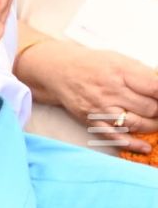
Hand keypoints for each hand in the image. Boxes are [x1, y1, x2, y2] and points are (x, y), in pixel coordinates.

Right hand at [25, 40, 157, 153]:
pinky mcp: (91, 120)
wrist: (59, 70)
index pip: (155, 88)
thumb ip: (143, 74)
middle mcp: (110, 90)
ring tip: (155, 123)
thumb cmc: (92, 64)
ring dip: (152, 126)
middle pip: (149, 108)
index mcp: (120, 71)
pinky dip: (131, 144)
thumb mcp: (119, 59)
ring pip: (136, 124)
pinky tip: (145, 147)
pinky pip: (114, 136)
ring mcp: (100, 107)